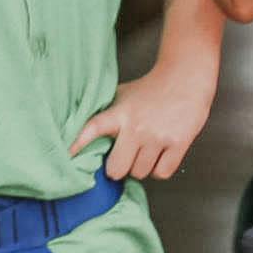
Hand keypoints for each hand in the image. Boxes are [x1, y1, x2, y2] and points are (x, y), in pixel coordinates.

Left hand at [71, 66, 214, 183]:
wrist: (185, 79)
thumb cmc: (150, 89)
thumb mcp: (122, 96)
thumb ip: (106, 114)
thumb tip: (80, 131)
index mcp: (120, 113)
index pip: (94, 127)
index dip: (79, 143)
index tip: (67, 155)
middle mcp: (137, 126)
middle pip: (117, 169)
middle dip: (118, 168)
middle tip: (123, 157)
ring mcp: (158, 136)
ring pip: (140, 173)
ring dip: (140, 167)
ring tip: (145, 151)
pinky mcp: (178, 143)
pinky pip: (161, 173)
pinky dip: (158, 169)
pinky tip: (159, 155)